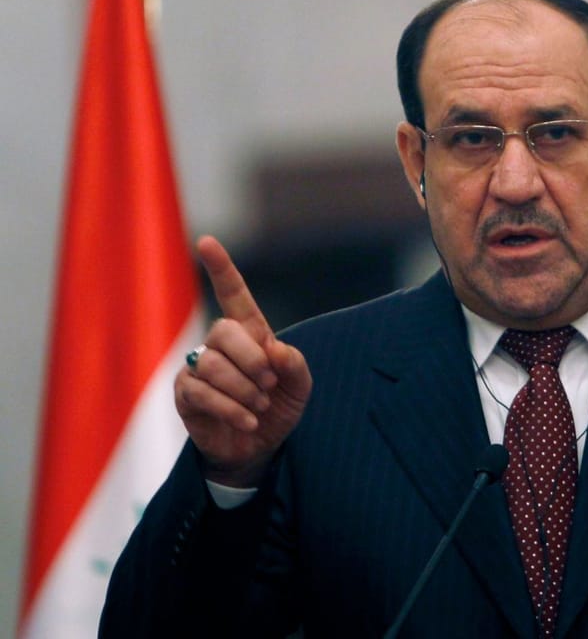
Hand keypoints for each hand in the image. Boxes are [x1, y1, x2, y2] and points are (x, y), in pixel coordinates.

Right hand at [174, 236, 311, 486]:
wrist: (259, 448)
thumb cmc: (278, 409)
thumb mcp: (300, 387)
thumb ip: (295, 364)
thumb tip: (274, 350)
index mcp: (249, 333)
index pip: (233, 294)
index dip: (221, 268)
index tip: (207, 241)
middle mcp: (219, 345)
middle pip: (224, 331)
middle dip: (252, 359)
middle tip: (268, 384)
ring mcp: (198, 367)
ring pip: (212, 364)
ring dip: (244, 390)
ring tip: (258, 407)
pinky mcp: (185, 394)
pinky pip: (201, 392)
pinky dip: (232, 409)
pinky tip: (247, 421)